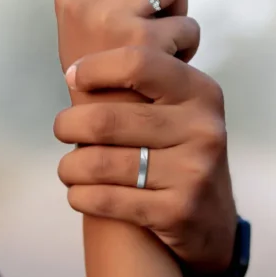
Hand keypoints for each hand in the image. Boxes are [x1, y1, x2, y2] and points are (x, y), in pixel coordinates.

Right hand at [54, 0, 198, 86]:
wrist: (105, 132)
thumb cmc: (103, 78)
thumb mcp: (85, 26)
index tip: (137, 4)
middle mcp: (84, 3)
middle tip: (156, 18)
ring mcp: (109, 20)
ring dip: (177, 11)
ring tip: (164, 41)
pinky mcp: (140, 44)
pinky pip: (186, 23)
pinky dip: (186, 45)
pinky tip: (170, 64)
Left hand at [54, 46, 237, 271]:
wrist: (211, 214)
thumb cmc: (180, 150)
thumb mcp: (180, 107)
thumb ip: (144, 82)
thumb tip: (82, 62)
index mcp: (199, 91)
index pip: (137, 63)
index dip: (94, 68)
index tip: (74, 77)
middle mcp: (202, 128)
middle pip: (106, 119)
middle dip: (68, 125)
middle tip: (64, 130)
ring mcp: (193, 171)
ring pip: (99, 163)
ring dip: (70, 166)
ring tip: (71, 167)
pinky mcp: (177, 211)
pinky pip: (105, 199)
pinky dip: (80, 195)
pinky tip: (81, 192)